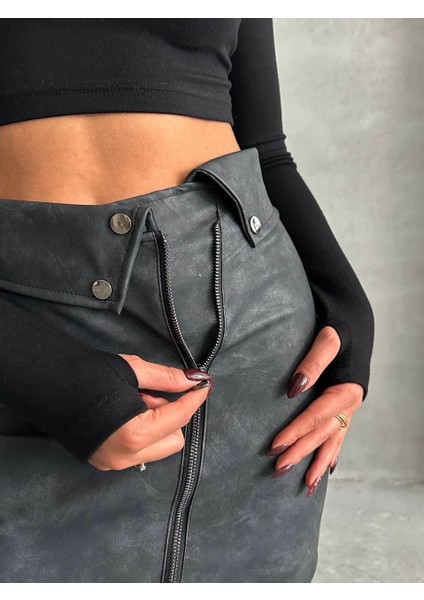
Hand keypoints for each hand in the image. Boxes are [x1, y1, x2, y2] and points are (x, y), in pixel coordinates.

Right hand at [88, 355, 211, 471]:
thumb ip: (166, 378)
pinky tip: (124, 413)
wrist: (47, 384)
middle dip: (171, 415)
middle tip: (150, 394)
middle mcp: (126, 456)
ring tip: (134, 402)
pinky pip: (139, 450)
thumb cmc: (88, 375)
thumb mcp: (132, 370)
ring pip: (157, 447)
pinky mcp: (105, 462)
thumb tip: (192, 380)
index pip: (179, 418)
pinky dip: (141, 432)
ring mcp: (114, 463)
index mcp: (135, 434)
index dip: (193, 399)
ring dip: (156, 424)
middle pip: (173, 439)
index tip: (203, 385)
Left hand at [266, 326, 363, 494]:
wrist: (357, 321)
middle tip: (279, 469)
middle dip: (301, 452)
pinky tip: (328, 469)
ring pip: (334, 440)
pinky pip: (340, 435)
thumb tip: (294, 389)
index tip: (275, 446)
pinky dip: (333, 452)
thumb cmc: (340, 327)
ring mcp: (350, 407)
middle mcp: (350, 403)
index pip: (315, 416)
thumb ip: (313, 362)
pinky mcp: (346, 406)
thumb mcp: (327, 339)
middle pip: (322, 433)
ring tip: (307, 484)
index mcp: (346, 389)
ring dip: (319, 461)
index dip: (295, 432)